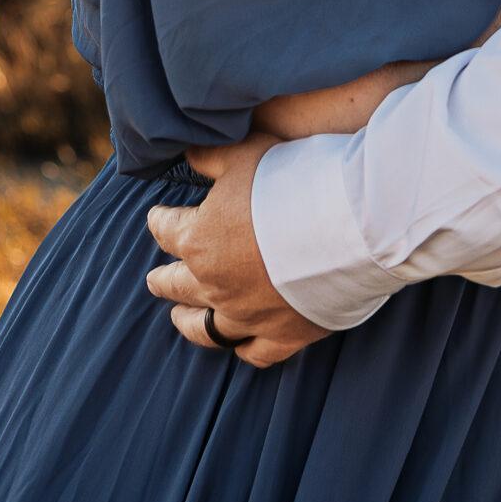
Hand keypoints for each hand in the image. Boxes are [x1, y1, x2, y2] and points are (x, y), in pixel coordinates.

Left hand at [145, 134, 328, 368]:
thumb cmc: (292, 183)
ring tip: (178, 318)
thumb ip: (211, 155)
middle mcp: (214, 284)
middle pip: (176, 285)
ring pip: (205, 327)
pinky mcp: (282, 335)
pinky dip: (242, 349)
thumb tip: (188, 149)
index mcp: (198, 240)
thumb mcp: (245, 152)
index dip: (160, 221)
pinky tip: (237, 345)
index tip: (158, 217)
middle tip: (155, 278)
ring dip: (187, 322)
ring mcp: (246, 315)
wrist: (345, 227)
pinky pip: (254, 352)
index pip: (166, 230)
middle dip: (163, 279)